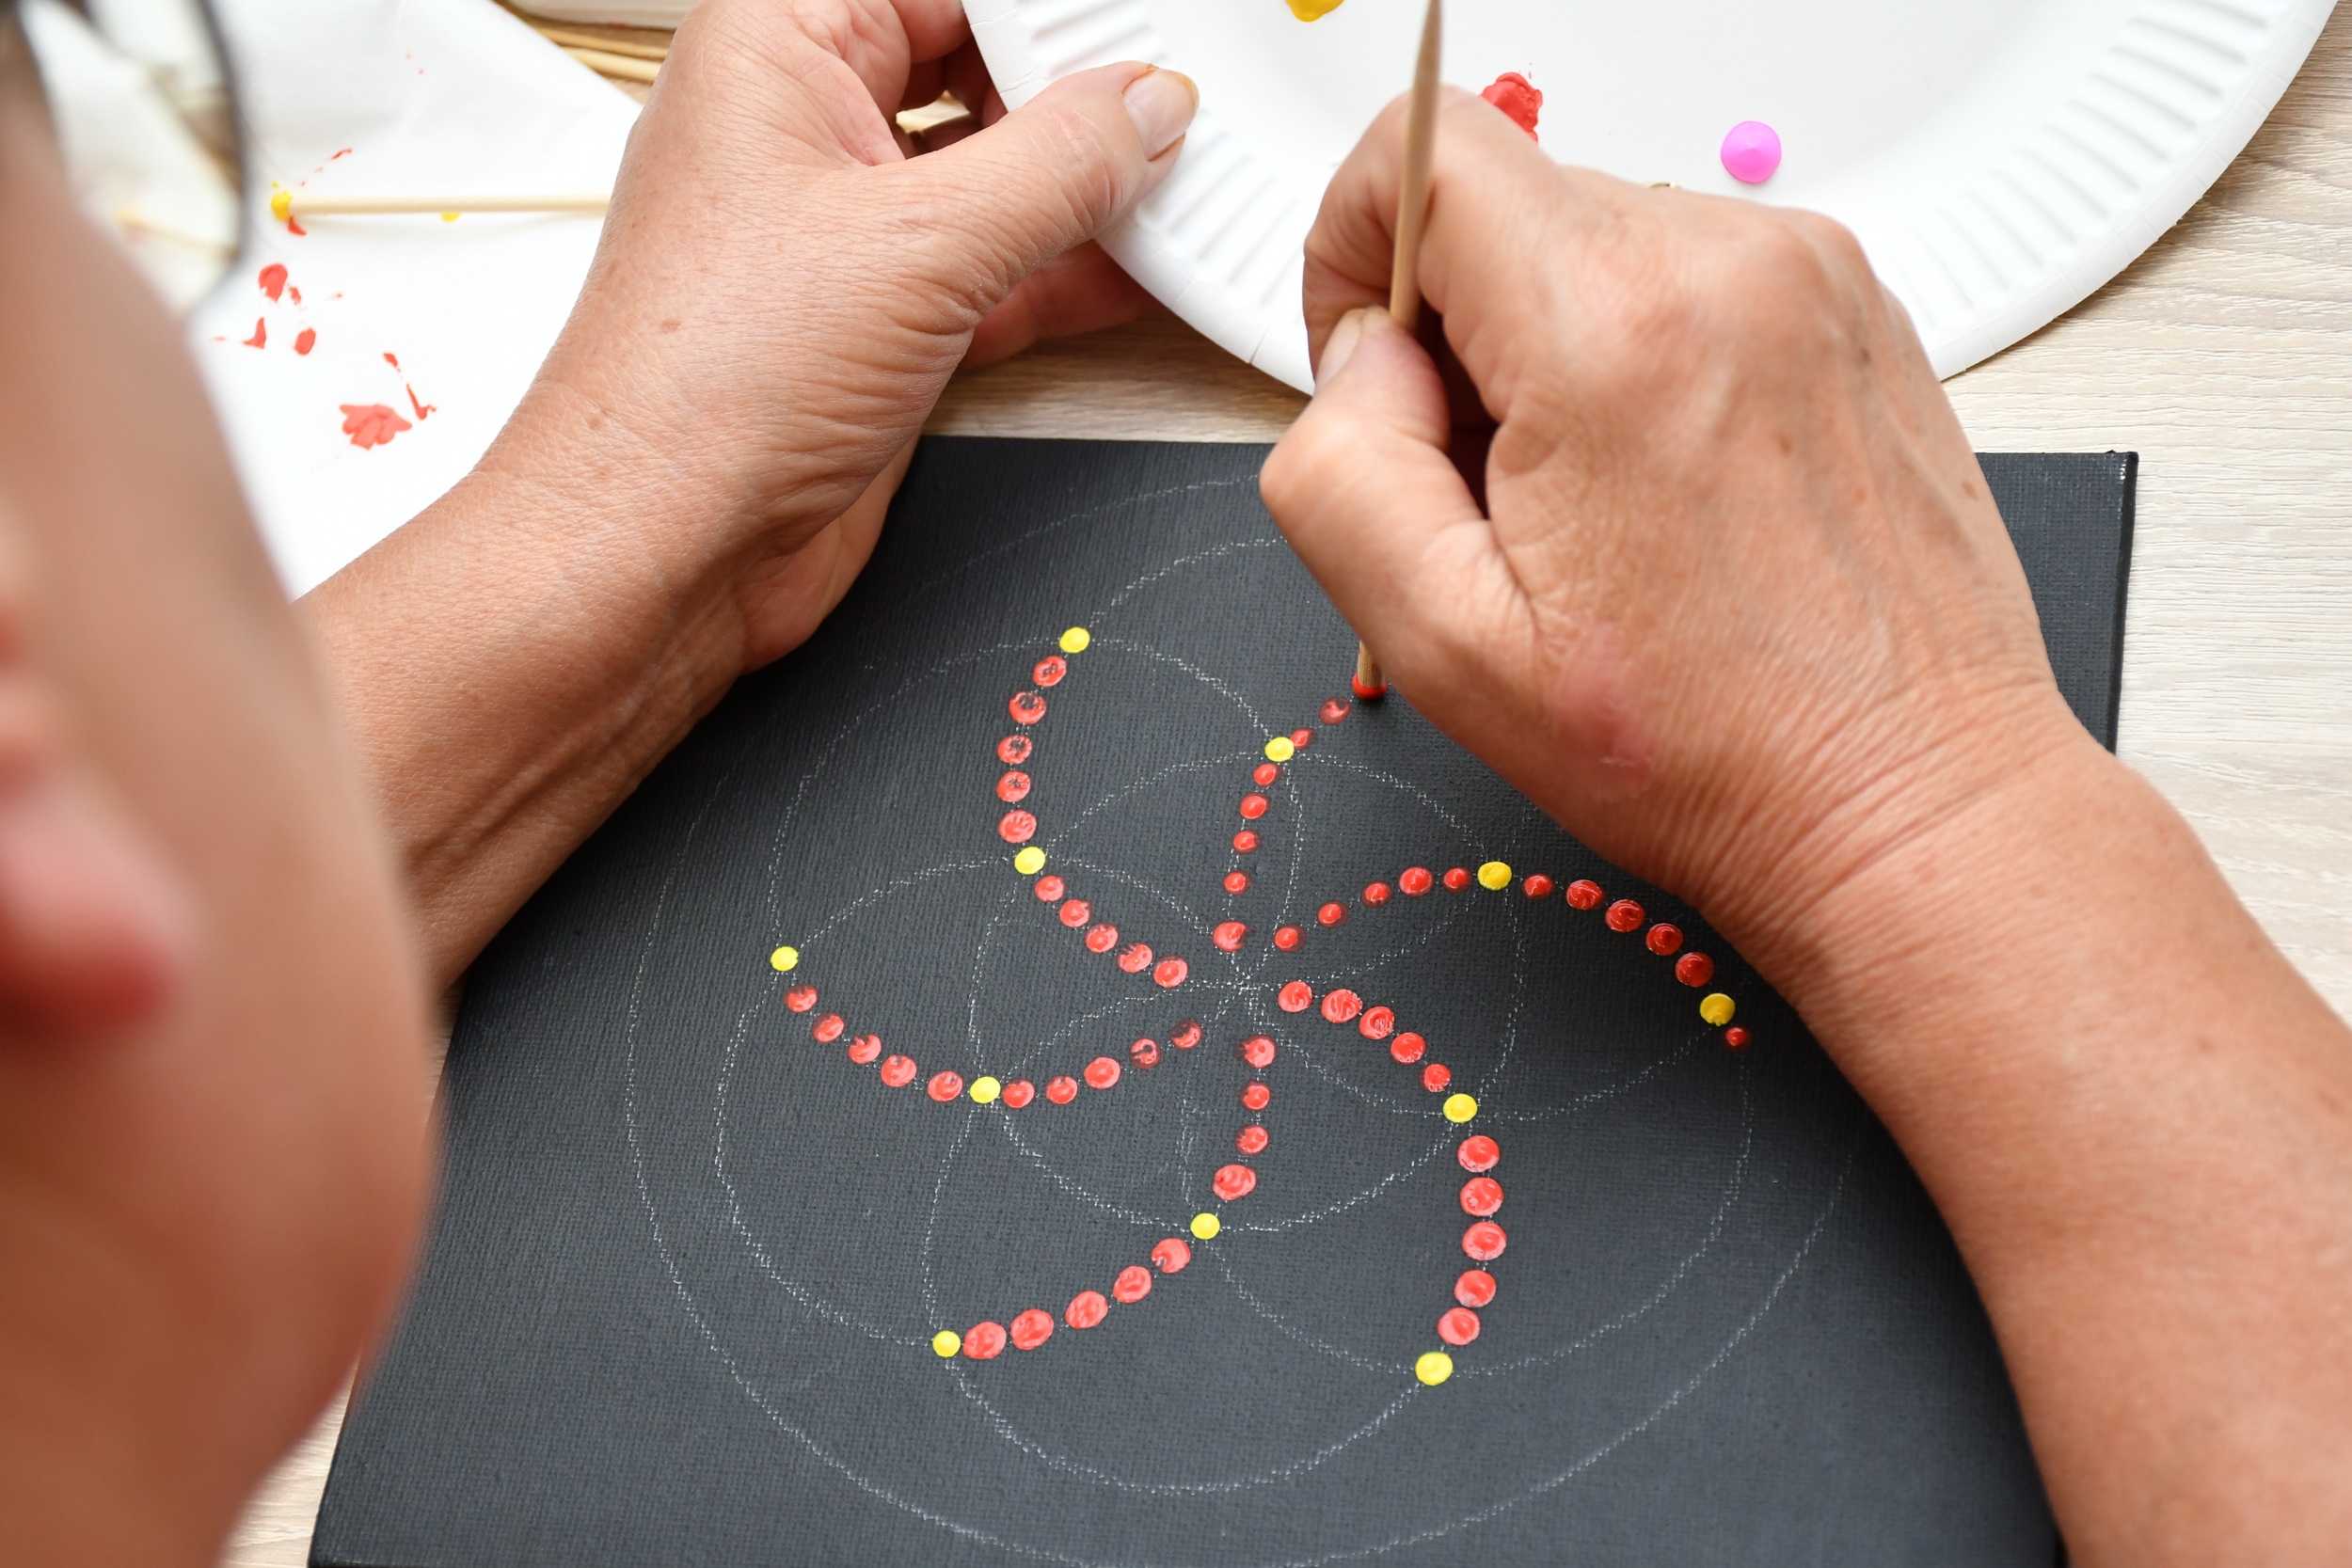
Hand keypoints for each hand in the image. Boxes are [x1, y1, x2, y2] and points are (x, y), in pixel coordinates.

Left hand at [495, 0, 1192, 668]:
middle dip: (1070, 94)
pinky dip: (1062, 272)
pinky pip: (990, 272)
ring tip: (1176, 184)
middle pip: (967, 69)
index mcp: (771, 48)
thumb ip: (1056, 166)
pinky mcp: (873, 326)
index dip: (1038, 12)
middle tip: (1164, 111)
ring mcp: (838, 234)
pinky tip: (1138, 268)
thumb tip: (1142, 111)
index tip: (1128, 37)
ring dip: (1079, 192)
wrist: (663, 550)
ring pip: (987, 178)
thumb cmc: (703, 388)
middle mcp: (798, 130)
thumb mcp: (921, 244)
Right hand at [1262, 89, 2088, 970]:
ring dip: (1554, 346)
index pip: (1423, 150)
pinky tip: (1670, 486)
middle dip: (1458, 329)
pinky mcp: (1851, 304)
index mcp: (1617, 333)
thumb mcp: (1448, 648)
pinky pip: (1685, 274)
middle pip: (1506, 200)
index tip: (1377, 370)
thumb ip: (1340, 472)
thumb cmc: (1716, 746)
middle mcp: (1731, 265)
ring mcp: (1809, 274)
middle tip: (1499, 490)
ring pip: (1593, 237)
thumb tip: (1359, 367)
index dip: (1354, 249)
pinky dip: (1643, 354)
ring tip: (1602, 504)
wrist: (1908, 797)